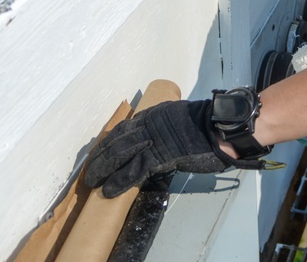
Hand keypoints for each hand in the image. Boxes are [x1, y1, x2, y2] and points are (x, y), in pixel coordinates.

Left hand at [83, 99, 254, 196]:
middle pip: (115, 141)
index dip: (108, 142)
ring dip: (103, 169)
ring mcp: (151, 140)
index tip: (98, 152)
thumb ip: (164, 130)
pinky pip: (133, 170)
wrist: (217, 127)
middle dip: (100, 157)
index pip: (122, 129)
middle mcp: (146, 124)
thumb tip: (157, 143)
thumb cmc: (204, 126)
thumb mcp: (177, 121)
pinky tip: (108, 190)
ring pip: (119, 154)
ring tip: (92, 181)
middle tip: (89, 171)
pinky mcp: (158, 156)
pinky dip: (119, 181)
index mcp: (152, 115)